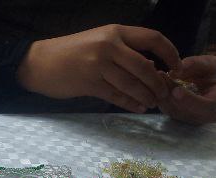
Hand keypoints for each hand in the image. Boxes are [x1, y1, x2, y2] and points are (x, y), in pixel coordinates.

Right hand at [16, 24, 179, 112]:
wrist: (38, 63)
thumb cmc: (68, 53)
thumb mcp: (98, 41)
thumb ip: (122, 51)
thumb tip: (149, 66)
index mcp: (115, 32)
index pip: (152, 38)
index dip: (170, 52)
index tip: (177, 66)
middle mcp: (109, 46)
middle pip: (145, 65)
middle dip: (159, 81)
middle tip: (166, 92)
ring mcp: (99, 66)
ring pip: (132, 83)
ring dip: (146, 95)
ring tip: (154, 102)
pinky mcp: (89, 84)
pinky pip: (116, 96)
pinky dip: (130, 103)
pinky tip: (139, 107)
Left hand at [159, 55, 215, 124]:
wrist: (215, 82)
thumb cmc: (215, 70)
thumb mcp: (210, 61)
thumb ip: (195, 63)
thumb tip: (176, 70)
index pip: (208, 105)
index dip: (190, 100)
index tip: (176, 90)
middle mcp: (214, 113)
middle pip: (189, 111)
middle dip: (173, 96)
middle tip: (161, 78)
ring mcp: (200, 120)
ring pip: (178, 113)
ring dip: (166, 97)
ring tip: (159, 78)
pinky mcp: (187, 120)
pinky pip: (172, 113)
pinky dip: (164, 101)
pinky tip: (159, 87)